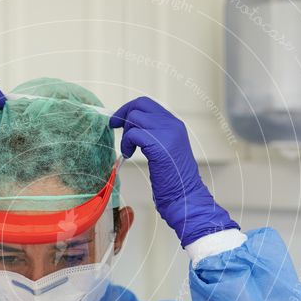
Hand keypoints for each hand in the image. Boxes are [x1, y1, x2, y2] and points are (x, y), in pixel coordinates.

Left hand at [109, 97, 237, 245]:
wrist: (185, 196)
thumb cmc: (173, 180)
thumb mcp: (166, 151)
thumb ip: (154, 136)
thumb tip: (132, 128)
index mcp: (175, 124)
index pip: (147, 104)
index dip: (129, 109)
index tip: (118, 121)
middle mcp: (173, 125)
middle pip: (140, 105)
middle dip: (123, 115)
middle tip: (115, 129)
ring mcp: (168, 133)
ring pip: (135, 118)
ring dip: (125, 134)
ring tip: (128, 150)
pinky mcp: (160, 145)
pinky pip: (134, 134)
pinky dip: (126, 143)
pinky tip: (129, 155)